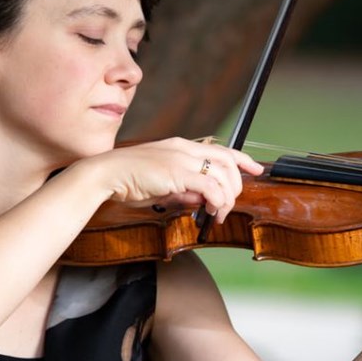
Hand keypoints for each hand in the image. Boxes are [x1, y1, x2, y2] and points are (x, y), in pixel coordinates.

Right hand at [85, 138, 264, 222]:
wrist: (106, 174)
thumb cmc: (128, 181)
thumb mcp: (163, 187)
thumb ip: (185, 192)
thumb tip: (204, 201)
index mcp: (180, 147)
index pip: (220, 149)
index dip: (242, 159)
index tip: (256, 169)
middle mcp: (184, 148)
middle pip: (227, 160)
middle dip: (237, 184)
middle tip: (231, 205)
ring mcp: (180, 158)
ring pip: (222, 174)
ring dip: (227, 197)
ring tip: (218, 213)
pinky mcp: (176, 172)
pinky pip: (209, 186)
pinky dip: (216, 200)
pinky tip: (211, 211)